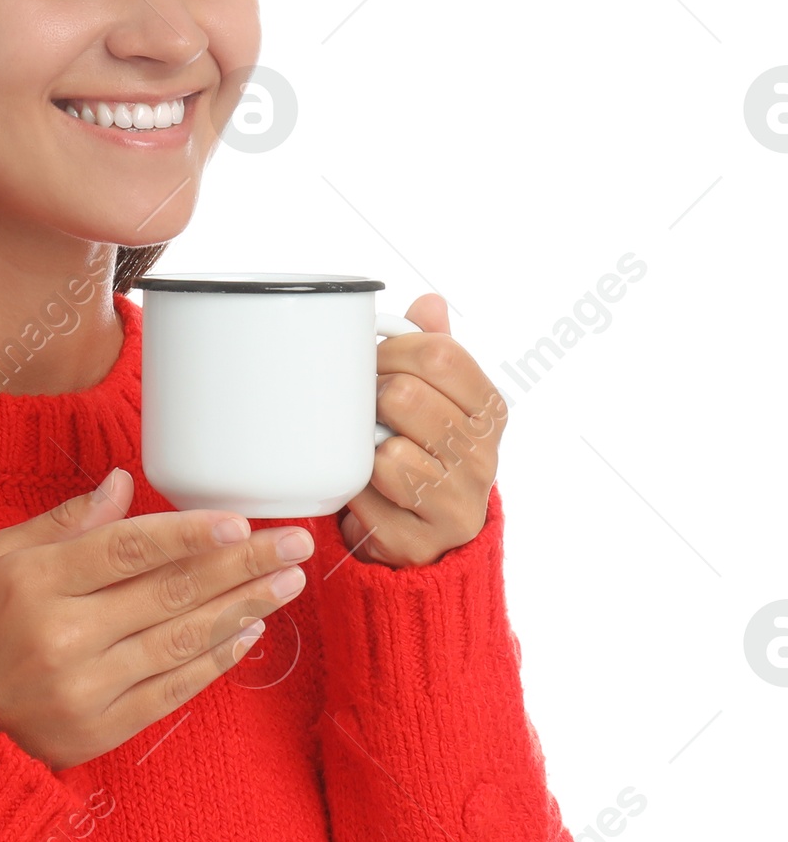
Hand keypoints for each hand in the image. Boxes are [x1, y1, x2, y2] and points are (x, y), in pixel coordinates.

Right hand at [0, 467, 312, 769]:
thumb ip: (65, 523)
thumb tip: (123, 485)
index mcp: (35, 581)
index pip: (126, 549)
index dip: (187, 534)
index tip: (238, 519)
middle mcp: (64, 634)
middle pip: (168, 591)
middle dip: (241, 563)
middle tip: (293, 543)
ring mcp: (85, 687)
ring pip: (181, 639)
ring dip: (242, 608)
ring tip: (286, 582)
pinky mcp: (101, 727)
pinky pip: (172, 689)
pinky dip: (214, 660)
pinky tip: (249, 632)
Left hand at [338, 292, 507, 568]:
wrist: (426, 534)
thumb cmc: (423, 450)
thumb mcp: (436, 397)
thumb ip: (433, 349)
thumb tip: (430, 301)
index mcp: (489, 409)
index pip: (439, 354)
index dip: (391, 350)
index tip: (371, 361)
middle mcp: (483, 455)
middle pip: (406, 397)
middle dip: (369, 396)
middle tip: (363, 408)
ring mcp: (458, 501)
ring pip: (387, 454)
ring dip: (362, 450)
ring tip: (366, 452)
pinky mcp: (424, 540)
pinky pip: (367, 502)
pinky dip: (353, 493)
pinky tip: (363, 492)